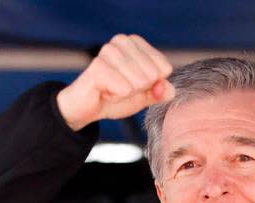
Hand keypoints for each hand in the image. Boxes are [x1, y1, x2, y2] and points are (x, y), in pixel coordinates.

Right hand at [56, 34, 173, 131]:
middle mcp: (122, 41)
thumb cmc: (116, 96)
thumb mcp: (145, 95)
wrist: (86, 108)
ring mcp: (109, 51)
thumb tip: (168, 89)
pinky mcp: (98, 66)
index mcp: (136, 42)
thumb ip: (161, 92)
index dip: (152, 85)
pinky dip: (115, 98)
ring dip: (126, 94)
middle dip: (138, 90)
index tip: (133, 85)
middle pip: (152, 76)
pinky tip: (104, 92)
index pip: (164, 68)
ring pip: (139, 83)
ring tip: (111, 89)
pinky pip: (124, 89)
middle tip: (120, 88)